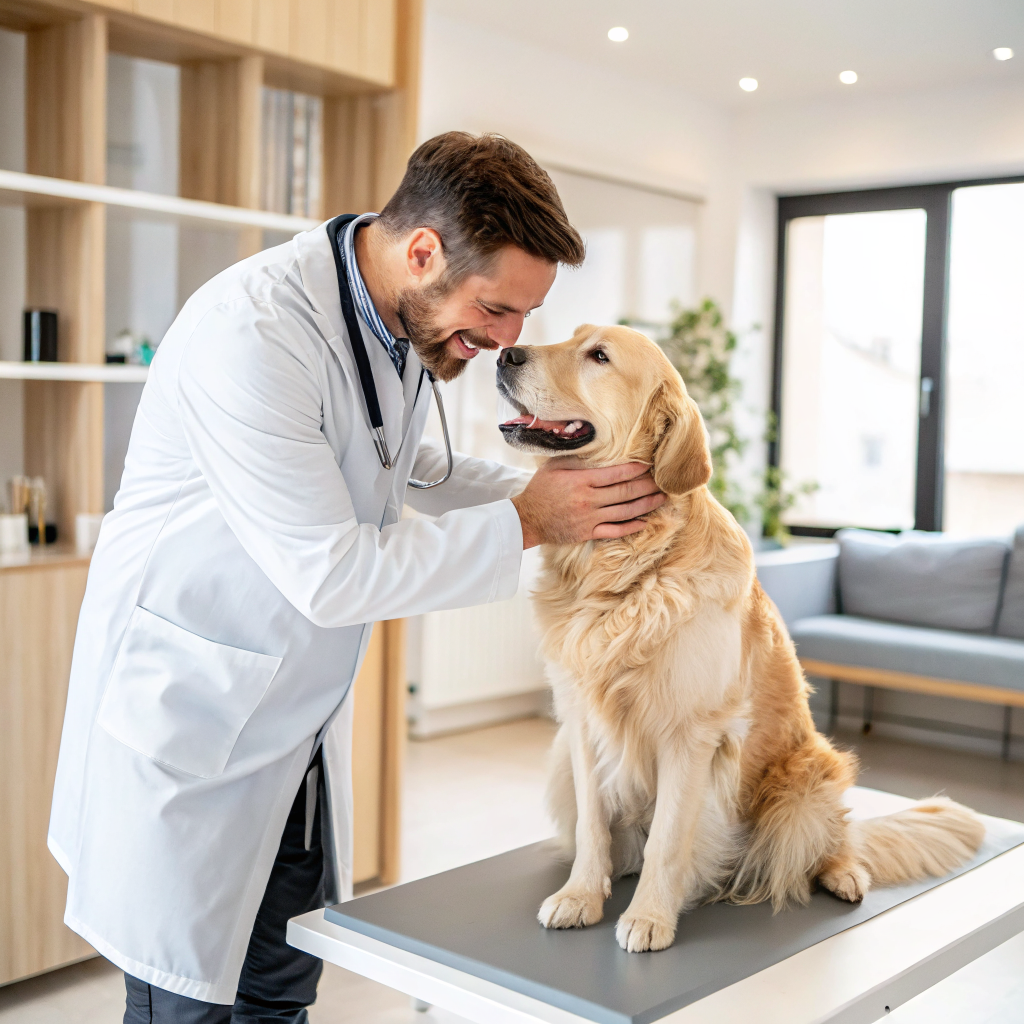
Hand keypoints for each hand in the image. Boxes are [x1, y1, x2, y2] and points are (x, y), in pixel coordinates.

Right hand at [511, 461, 665, 548]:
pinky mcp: (588, 532)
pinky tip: (645, 522)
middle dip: (647, 486)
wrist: (527, 518)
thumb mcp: (555, 466)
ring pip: (624, 511)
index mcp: (581, 480)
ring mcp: (589, 518)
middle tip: (664, 481)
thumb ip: (577, 458)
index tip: (650, 465)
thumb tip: (597, 444)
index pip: (616, 474)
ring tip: (661, 498)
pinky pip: (614, 531)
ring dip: (646, 505)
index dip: (637, 469)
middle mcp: (588, 499)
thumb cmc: (541, 488)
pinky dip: (631, 527)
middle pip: (625, 492)